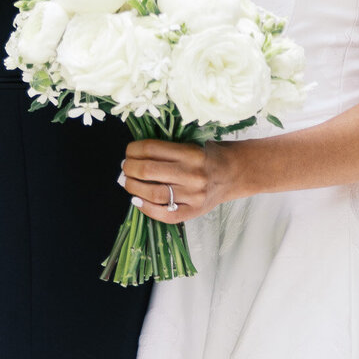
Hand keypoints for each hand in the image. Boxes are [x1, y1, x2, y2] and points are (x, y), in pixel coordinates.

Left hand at [119, 138, 236, 224]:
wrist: (234, 173)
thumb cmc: (209, 155)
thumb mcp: (192, 144)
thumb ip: (168, 149)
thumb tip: (134, 156)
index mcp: (191, 153)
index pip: (152, 149)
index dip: (134, 150)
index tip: (129, 151)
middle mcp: (192, 174)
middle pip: (148, 171)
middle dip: (129, 168)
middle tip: (125, 167)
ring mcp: (192, 195)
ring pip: (153, 193)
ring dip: (133, 187)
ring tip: (128, 182)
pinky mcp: (193, 212)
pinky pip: (164, 214)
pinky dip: (146, 208)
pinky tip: (137, 200)